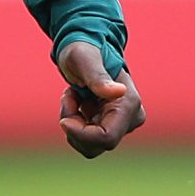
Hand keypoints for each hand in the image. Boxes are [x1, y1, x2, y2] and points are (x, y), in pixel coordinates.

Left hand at [57, 40, 144, 157]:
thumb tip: (119, 92)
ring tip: (73, 95)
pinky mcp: (111, 127)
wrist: (85, 50)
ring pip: (90, 145)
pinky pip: (86, 140)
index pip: (107, 138)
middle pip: (96, 144)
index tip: (63, 119)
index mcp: (129, 102)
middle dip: (75, 125)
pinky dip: (74, 123)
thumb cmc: (84, 51)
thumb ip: (98, 77)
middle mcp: (131, 117)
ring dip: (73, 123)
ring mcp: (122, 124)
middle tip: (70, 96)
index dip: (81, 135)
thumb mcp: (85, 60)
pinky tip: (77, 101)